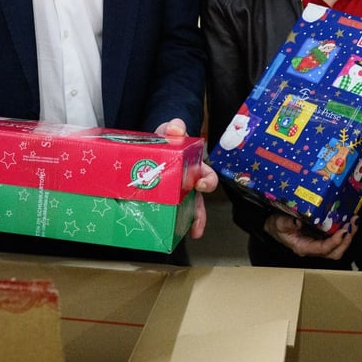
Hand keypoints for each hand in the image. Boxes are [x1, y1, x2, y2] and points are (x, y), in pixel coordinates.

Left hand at [151, 118, 216, 238]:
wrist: (153, 146)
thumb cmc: (166, 141)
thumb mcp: (168, 132)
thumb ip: (172, 128)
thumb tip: (176, 127)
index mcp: (193, 166)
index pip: (206, 175)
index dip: (207, 181)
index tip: (200, 184)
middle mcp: (190, 182)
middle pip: (199, 200)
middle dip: (201, 210)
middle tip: (197, 219)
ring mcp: (178, 192)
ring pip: (189, 209)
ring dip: (192, 221)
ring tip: (193, 232)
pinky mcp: (166, 200)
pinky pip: (173, 213)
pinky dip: (174, 223)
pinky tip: (172, 234)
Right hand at [263, 213, 356, 259]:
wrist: (274, 226)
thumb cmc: (276, 226)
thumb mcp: (278, 223)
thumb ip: (287, 223)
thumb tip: (298, 222)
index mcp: (304, 247)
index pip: (323, 249)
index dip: (335, 241)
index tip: (343, 230)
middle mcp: (314, 249)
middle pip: (335, 252)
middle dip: (346, 240)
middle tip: (352, 225)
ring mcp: (319, 244)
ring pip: (338, 247)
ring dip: (348, 235)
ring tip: (354, 221)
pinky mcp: (322, 238)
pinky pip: (336, 239)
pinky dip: (344, 231)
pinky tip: (348, 220)